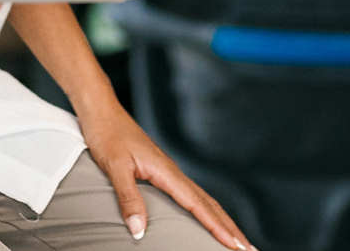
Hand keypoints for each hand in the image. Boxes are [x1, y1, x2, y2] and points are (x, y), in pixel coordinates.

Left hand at [79, 99, 253, 248]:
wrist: (102, 112)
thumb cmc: (107, 135)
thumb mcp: (115, 167)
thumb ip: (128, 199)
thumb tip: (139, 230)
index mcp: (166, 171)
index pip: (199, 205)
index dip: (218, 227)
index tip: (236, 245)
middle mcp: (173, 172)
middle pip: (209, 204)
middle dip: (230, 228)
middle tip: (248, 250)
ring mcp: (169, 171)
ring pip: (203, 199)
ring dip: (221, 220)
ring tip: (235, 239)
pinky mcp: (162, 172)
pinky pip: (191, 195)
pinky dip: (205, 210)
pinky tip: (206, 217)